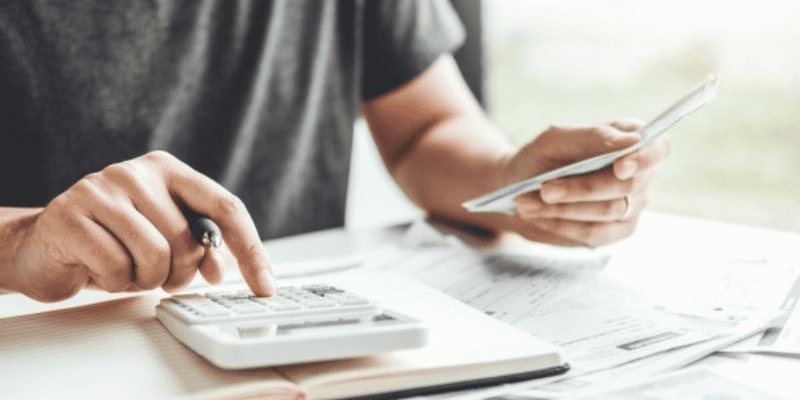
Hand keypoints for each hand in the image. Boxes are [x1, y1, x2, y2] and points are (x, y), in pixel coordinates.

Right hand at [7, 151, 273, 301]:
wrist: (45, 245)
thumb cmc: (113, 242)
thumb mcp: (163, 238)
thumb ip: (198, 246)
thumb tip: (221, 268)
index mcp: (169, 170)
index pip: (226, 207)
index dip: (250, 251)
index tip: (265, 286)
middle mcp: (137, 172)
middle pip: (191, 241)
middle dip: (180, 274)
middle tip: (156, 275)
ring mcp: (101, 188)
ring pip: (157, 256)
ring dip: (146, 280)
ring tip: (126, 269)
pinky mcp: (71, 214)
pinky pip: (117, 268)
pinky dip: (115, 283)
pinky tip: (100, 269)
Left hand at [501, 120, 670, 246]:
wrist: (519, 187)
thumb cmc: (543, 156)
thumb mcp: (557, 138)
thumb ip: (592, 135)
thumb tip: (631, 141)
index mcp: (630, 140)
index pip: (657, 148)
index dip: (643, 159)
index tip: (619, 167)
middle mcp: (640, 174)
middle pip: (626, 186)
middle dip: (581, 189)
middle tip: (544, 188)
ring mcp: (632, 205)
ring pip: (608, 211)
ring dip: (565, 209)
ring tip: (527, 202)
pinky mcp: (617, 231)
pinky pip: (596, 233)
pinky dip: (563, 225)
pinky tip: (539, 217)